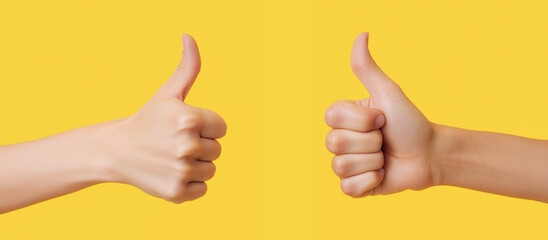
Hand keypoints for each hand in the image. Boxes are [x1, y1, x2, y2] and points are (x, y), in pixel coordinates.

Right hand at [105, 34, 225, 202]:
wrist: (117, 151)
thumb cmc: (148, 120)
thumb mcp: (169, 93)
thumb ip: (188, 67)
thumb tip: (189, 36)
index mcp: (190, 119)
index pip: (222, 128)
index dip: (206, 127)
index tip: (185, 127)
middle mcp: (187, 145)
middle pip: (217, 150)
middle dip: (200, 146)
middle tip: (174, 143)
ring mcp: (182, 170)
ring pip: (211, 170)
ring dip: (196, 166)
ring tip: (171, 157)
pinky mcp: (177, 192)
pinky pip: (202, 189)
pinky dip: (189, 184)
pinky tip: (170, 173)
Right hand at [325, 32, 435, 197]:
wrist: (429, 154)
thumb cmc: (409, 122)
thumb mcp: (388, 93)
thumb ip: (368, 68)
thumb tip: (361, 35)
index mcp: (343, 119)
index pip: (332, 120)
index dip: (362, 121)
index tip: (382, 119)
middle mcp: (340, 141)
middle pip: (336, 143)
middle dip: (370, 142)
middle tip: (385, 140)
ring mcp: (346, 165)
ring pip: (341, 166)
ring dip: (373, 162)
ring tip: (385, 158)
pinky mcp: (355, 187)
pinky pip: (348, 189)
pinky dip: (370, 182)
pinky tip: (383, 175)